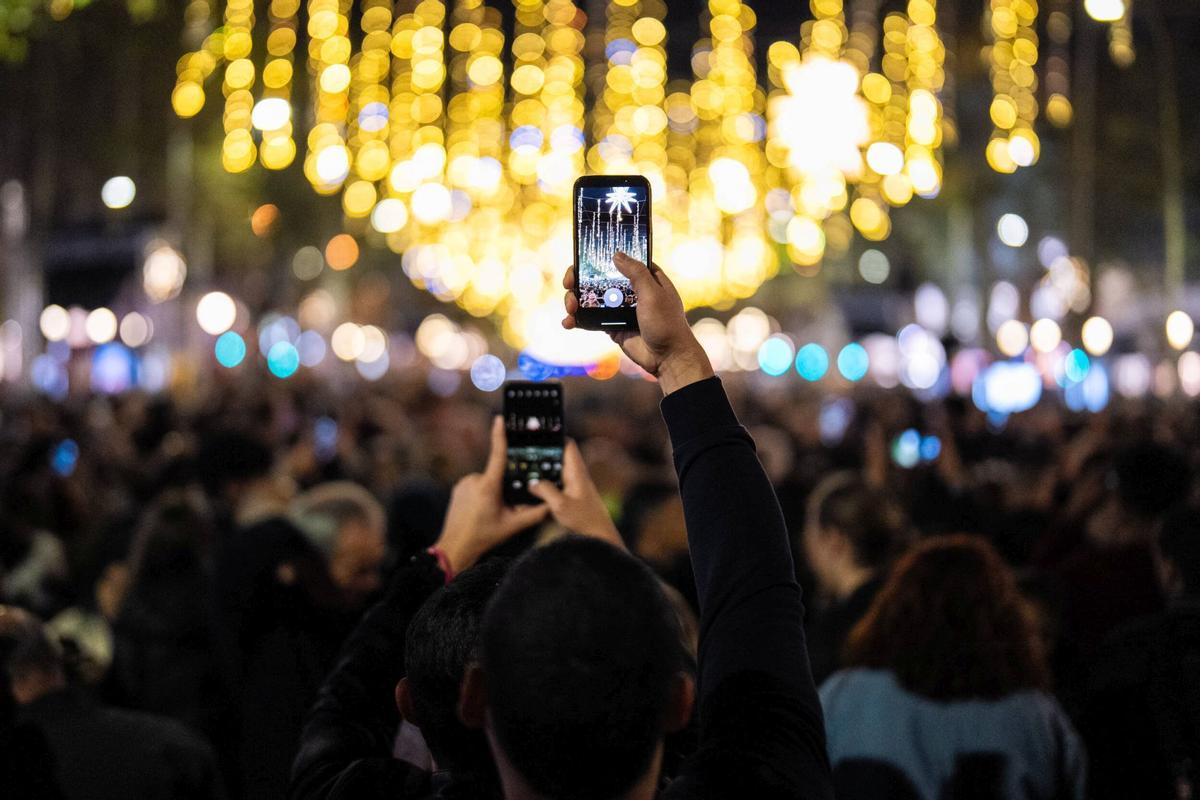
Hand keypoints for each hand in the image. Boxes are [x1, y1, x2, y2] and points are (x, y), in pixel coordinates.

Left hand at [433, 417, 549, 574]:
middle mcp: (474, 480)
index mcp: (489, 486)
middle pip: (497, 475)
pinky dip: (480, 494)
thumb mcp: (513, 526)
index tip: (500, 419)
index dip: (500, 435)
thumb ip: (534, 514)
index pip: (497, 455)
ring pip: (486, 481)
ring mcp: (464, 483)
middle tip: (500, 509)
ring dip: (492, 493)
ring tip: (488, 514)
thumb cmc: (484, 536)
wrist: (456, 546)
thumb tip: (551, 504)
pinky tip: (478, 511)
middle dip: (503, 489)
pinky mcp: (457, 487)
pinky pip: (475, 485)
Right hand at [528, 439, 623, 548]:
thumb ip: (545, 490)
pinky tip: (529, 494)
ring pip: (554, 474)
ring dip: (541, 474)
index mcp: (576, 472)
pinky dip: (543, 489)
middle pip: (557, 458)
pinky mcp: (570, 499)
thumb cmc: (585, 520)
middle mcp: (575, 476)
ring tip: (522, 473)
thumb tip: (531, 483)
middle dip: (542, 456)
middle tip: (522, 455)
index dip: (554, 438)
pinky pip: (554, 488)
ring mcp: (573, 487)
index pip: (568, 445)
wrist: (599, 537)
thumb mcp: (561, 505)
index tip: (537, 436)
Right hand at [561, 252, 712, 394]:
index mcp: (645, 278)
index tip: (582, 259)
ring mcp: (620, 309)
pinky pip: (591, 320)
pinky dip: (578, 320)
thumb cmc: (666, 323)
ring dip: (576, 300)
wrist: (667, 357)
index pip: (620, 261)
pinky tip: (568, 322)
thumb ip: (636, 272)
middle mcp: (631, 291)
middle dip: (580, 280)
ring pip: (592, 299)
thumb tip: (616, 255)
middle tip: (569, 283)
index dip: (600, 258)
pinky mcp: (612, 326)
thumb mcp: (653, 292)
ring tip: (570, 306)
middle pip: (599, 279)